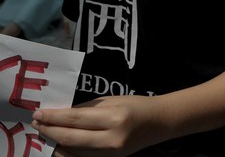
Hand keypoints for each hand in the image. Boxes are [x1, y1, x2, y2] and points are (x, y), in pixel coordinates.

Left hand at [32, 96, 158, 156]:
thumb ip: (87, 109)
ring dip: (56, 142)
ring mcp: (110, 153)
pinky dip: (68, 151)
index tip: (38, 113)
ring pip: (73, 151)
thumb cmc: (136, 105)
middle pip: (71, 138)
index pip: (75, 119)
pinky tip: (60, 143)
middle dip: (50, 130)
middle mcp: (111, 138)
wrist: (160, 122)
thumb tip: (61, 115)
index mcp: (114, 118)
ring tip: (45, 133)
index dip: (53, 118)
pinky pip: (82, 156)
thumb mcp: (112, 101)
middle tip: (36, 123)